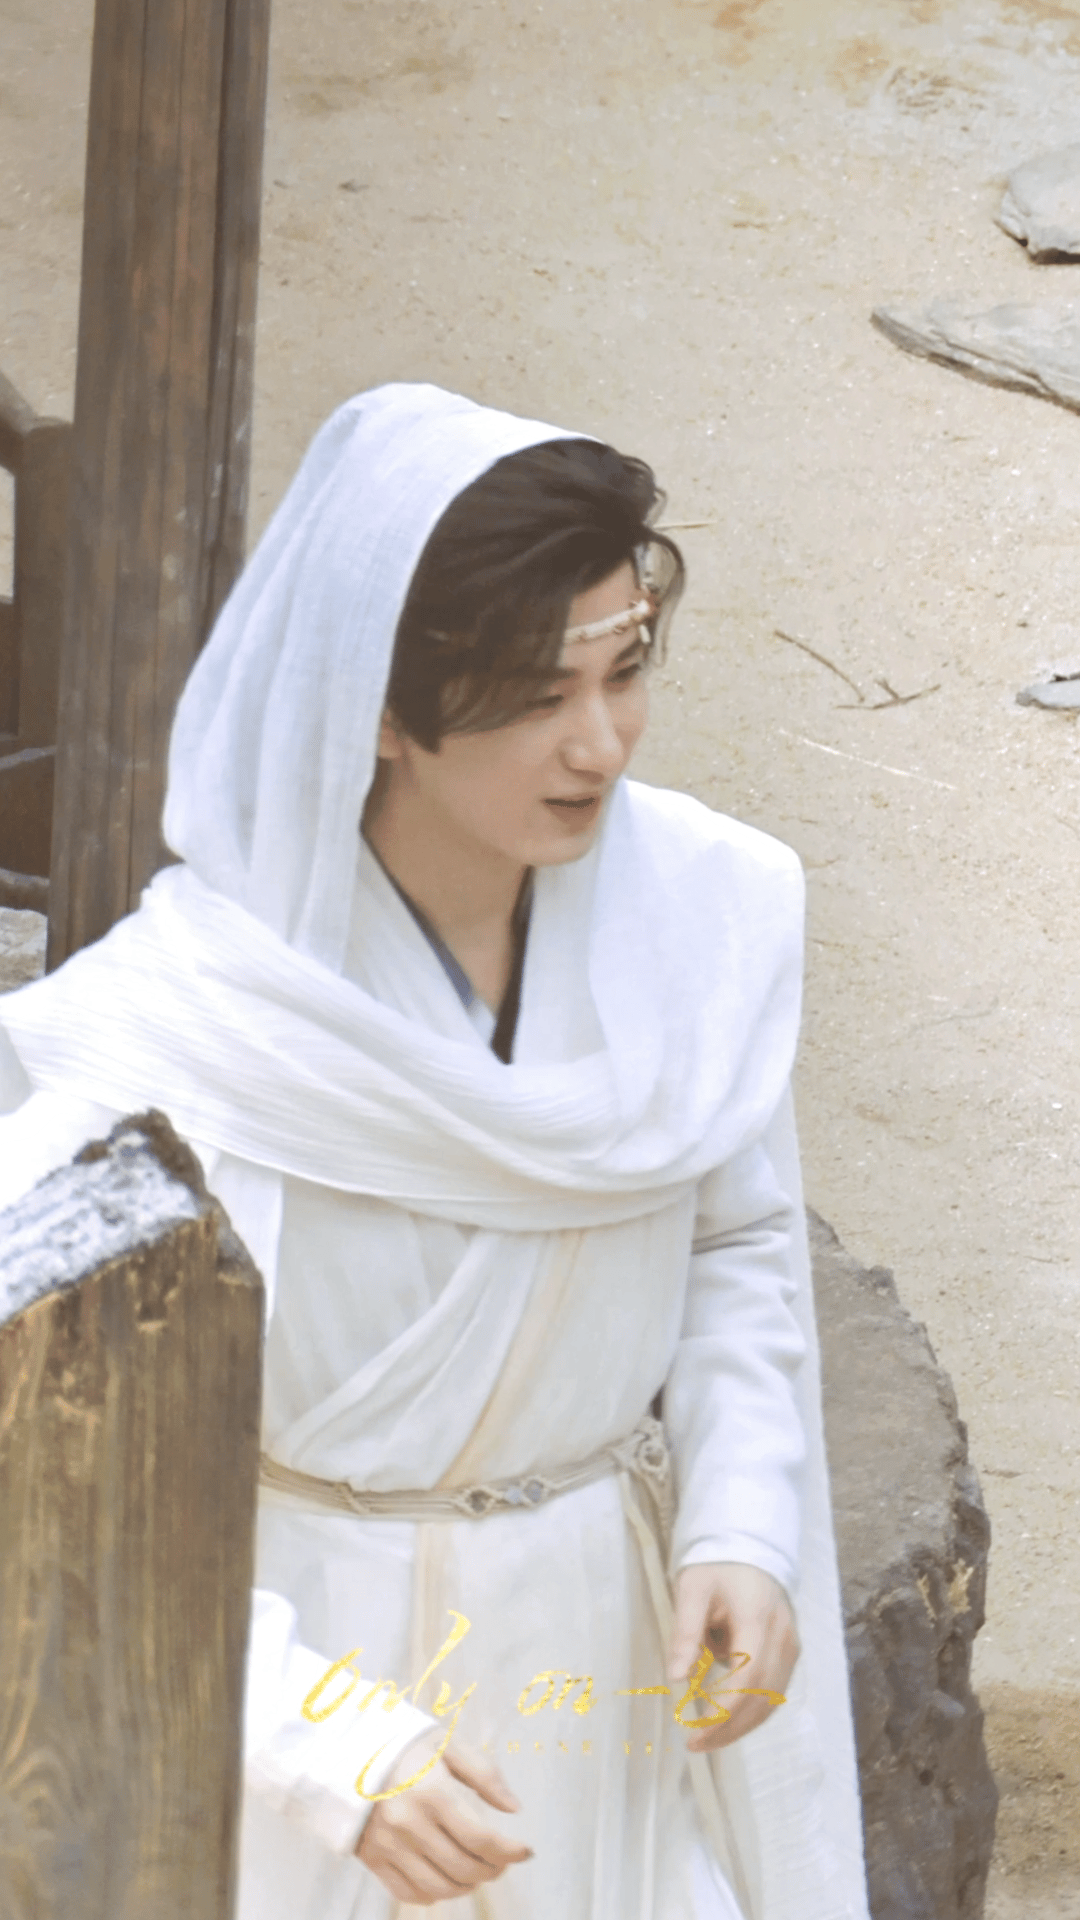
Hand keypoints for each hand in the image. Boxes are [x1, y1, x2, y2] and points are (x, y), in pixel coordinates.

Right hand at [356, 1734, 532, 1904]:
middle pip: (464, 1867)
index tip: (526, 1851)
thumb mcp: (448, 1745)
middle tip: (503, 1860)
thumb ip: (485, 1774)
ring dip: (468, 1885)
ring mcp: (389, 1846)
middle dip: (494, 1869)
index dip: (510, 1851)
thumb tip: (514, 1808)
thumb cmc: (405, 1744)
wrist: (346, 1751)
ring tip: (479, 1870)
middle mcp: (409, 1824)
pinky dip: (435, 1894)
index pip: (482, 1838)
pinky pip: (409, 1893)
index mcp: (432, 1792)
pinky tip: (447, 1878)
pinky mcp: (373, 1859)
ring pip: (441, 1887)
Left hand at [667, 1562, 798, 1752]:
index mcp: (758, 1618)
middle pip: (763, 1696)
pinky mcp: (790, 1650)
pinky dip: (753, 1710)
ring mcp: (791, 1644)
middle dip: (730, 1727)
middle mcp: (782, 1636)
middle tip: (696, 1744)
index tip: (695, 1732)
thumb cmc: (716, 1566)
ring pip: (773, 1699)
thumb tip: (675, 1677)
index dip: (723, 1711)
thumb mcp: (691, 1590)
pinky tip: (728, 1719)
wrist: (749, 1546)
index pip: (747, 1678)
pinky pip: (775, 1690)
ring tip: (708, 1738)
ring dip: (742, 1725)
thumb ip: (686, 1632)